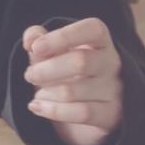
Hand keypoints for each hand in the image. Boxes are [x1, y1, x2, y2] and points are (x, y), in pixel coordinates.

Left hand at [21, 18, 123, 144]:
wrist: (81, 112)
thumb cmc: (64, 73)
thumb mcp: (48, 53)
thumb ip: (37, 39)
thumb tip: (30, 38)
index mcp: (100, 41)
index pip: (93, 29)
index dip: (62, 37)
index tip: (35, 47)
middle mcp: (112, 63)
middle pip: (80, 62)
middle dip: (46, 70)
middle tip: (29, 75)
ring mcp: (115, 90)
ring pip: (73, 91)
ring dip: (46, 93)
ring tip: (37, 94)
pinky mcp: (111, 114)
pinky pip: (82, 113)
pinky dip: (53, 110)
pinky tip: (37, 107)